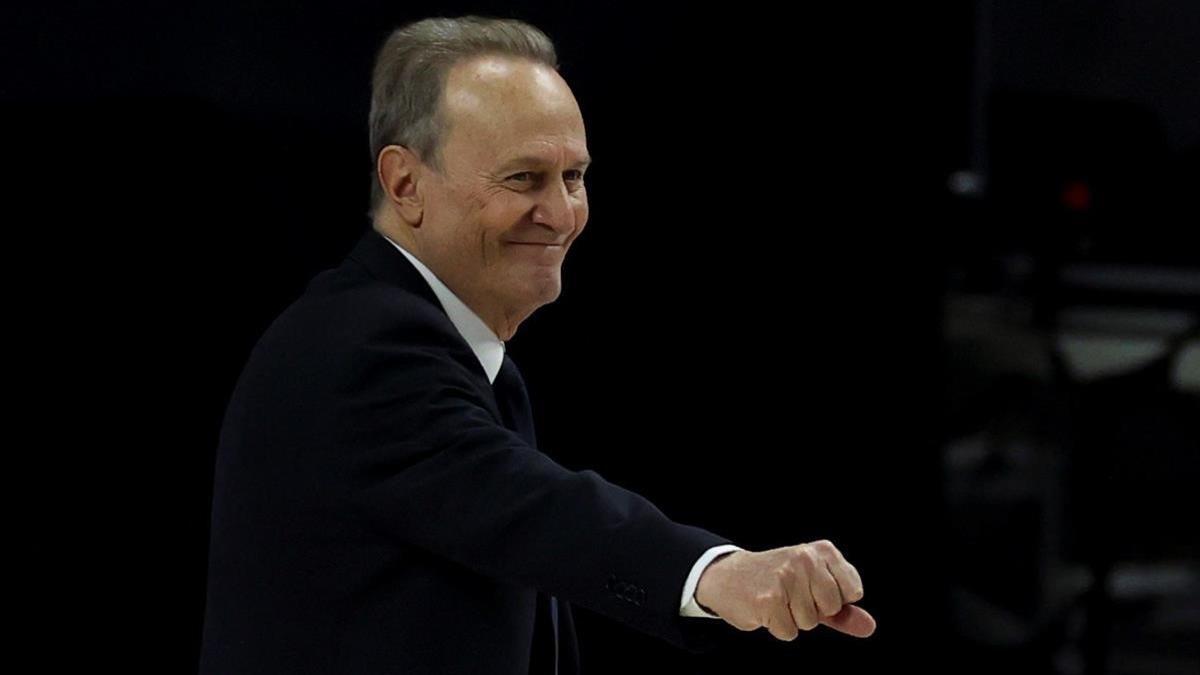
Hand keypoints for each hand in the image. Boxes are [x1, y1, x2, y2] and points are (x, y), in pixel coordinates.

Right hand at [693, 541, 875, 639]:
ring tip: (776, 601)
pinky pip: (789, 632)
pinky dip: (776, 627)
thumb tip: (869, 627)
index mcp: (822, 551)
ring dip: (792, 620)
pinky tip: (764, 608)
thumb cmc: (776, 582)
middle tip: (791, 596)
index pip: (853, 591)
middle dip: (813, 611)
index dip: (834, 600)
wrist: (728, 576)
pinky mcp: (769, 599)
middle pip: (831, 608)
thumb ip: (843, 610)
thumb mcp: (814, 588)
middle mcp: (805, 559)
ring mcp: (786, 577)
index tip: (813, 588)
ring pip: (809, 623)